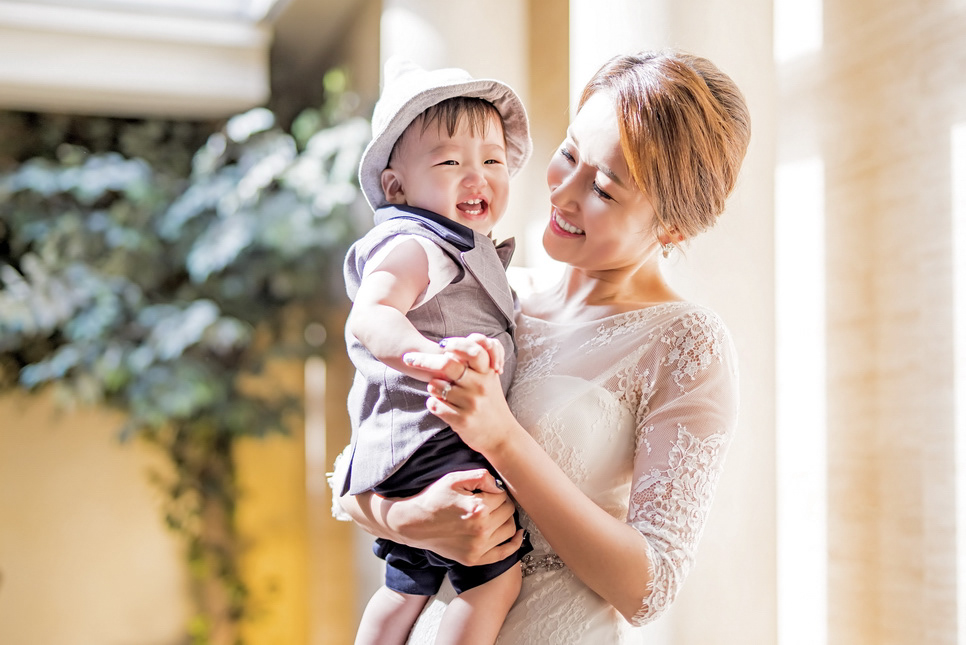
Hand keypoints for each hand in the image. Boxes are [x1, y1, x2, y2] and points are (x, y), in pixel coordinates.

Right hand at [385, 469, 523, 565]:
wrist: (413, 523)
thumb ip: (481, 476)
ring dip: (507, 519)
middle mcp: (480, 530)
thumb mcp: (454, 479)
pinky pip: (504, 553)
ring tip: (496, 513)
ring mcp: (478, 547)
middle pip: (509, 512)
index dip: (496, 490)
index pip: (503, 496)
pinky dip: (514, 543)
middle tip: (491, 500)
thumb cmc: (433, 499)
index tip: (487, 490)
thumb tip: (499, 486)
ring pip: (510, 530)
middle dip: (503, 503)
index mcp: (477, 509)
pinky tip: (517, 534)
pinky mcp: (474, 559)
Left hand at [405, 335, 518, 456]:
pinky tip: (440, 404)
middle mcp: (480, 385)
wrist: (500, 435)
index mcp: (487, 372)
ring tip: (439, 390)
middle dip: (423, 360)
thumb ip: (478, 359)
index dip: (455, 344)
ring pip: (435, 386)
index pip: (472, 350)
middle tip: (409, 359)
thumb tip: (460, 340)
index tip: (442, 345)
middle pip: (446, 364)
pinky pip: (434, 405)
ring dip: (432, 387)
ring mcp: (471, 403)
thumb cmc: (490, 402)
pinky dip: (432, 403)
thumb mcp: (489, 378)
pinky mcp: (462, 419)